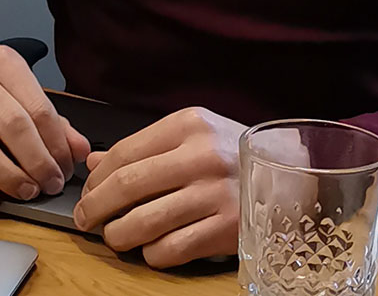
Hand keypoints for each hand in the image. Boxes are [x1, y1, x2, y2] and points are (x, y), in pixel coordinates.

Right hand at [0, 45, 90, 211]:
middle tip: (49, 184)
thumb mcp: (16, 91)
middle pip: (11, 125)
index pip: (38, 107)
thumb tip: (80, 150)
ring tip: (26, 192)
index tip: (65, 168)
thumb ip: (50, 120)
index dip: (57, 144)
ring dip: (7, 176)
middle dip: (36, 161)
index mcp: (3, 63)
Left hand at [72, 106, 245, 267]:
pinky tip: (150, 248)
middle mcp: (201, 156)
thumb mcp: (192, 135)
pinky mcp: (227, 229)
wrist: (292, 176)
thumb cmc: (234, 153)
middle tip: (85, 219)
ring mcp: (215, 194)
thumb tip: (95, 162)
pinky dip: (152, 253)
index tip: (86, 193)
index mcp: (189, 125)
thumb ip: (144, 147)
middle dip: (96, 207)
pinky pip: (172, 249)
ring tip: (113, 236)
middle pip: (128, 185)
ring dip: (118, 234)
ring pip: (144, 222)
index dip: (97, 178)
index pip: (125, 152)